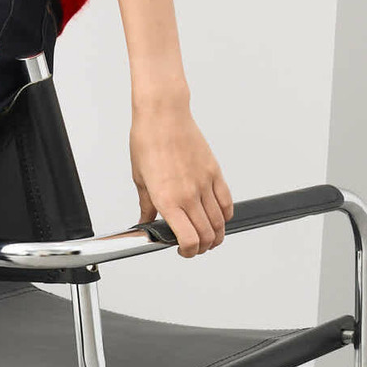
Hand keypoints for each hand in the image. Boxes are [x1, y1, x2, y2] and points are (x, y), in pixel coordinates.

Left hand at [129, 104, 232, 255]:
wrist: (163, 115)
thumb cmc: (148, 141)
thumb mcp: (140, 179)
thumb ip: (147, 206)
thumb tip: (145, 222)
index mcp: (167, 199)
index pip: (188, 239)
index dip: (188, 252)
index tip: (182, 250)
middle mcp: (188, 194)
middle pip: (207, 235)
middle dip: (202, 247)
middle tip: (194, 246)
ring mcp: (204, 183)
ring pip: (220, 222)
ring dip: (216, 234)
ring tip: (208, 236)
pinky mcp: (215, 172)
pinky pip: (227, 201)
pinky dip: (226, 215)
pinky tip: (218, 217)